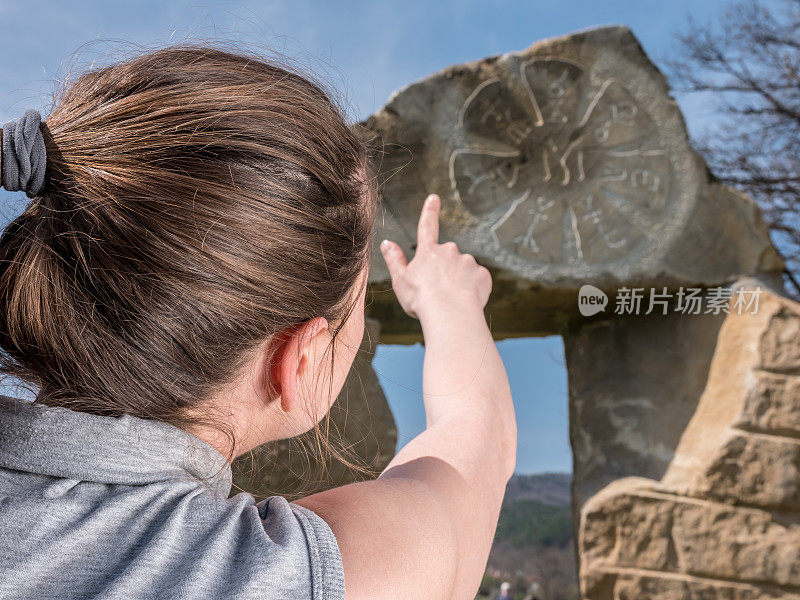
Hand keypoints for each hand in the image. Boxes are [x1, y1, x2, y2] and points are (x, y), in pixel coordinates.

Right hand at [379, 193, 491, 321]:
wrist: (449, 313)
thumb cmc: (421, 299)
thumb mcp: (400, 280)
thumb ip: (394, 260)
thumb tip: (387, 243)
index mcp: (428, 252)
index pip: (427, 226)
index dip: (430, 211)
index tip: (434, 198)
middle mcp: (449, 251)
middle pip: (447, 257)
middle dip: (444, 271)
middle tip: (437, 292)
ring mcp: (467, 262)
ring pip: (463, 270)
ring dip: (458, 281)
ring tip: (451, 301)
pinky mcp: (482, 275)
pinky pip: (477, 281)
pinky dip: (472, 290)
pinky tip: (465, 302)